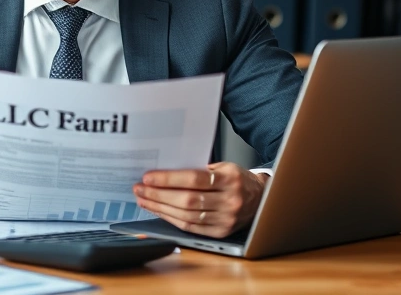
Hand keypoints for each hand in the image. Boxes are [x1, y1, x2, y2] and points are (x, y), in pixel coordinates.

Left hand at [133, 162, 268, 238]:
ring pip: (186, 215)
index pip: (193, 179)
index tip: (148, 177)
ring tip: (144, 200)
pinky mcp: (221, 233)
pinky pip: (191, 227)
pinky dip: (171, 219)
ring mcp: (226, 219)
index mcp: (230, 179)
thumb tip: (165, 172)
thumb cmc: (237, 179)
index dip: (168, 179)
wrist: (260, 199)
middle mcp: (229, 201)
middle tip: (139, 189)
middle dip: (158, 194)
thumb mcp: (224, 167)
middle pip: (187, 199)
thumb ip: (199, 170)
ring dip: (160, 208)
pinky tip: (159, 211)